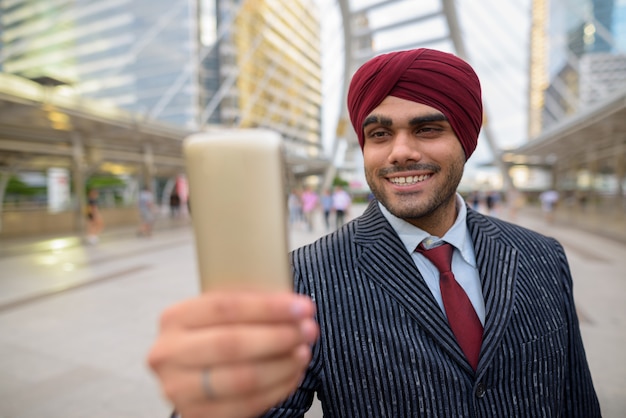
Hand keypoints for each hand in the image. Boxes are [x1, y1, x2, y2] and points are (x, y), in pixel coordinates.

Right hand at [147, 292, 318, 417]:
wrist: (194, 375)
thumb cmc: (214, 335)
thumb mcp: (219, 314)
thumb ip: (245, 303)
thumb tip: (288, 302)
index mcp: (174, 318)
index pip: (224, 307)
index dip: (267, 307)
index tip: (300, 306)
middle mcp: (169, 353)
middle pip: (231, 343)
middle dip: (278, 335)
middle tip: (308, 329)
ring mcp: (179, 388)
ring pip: (241, 378)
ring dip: (282, 364)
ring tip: (303, 351)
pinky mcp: (196, 414)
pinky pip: (246, 404)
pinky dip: (277, 388)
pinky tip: (292, 373)